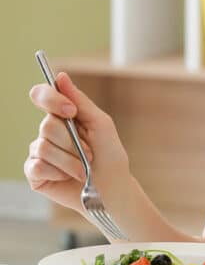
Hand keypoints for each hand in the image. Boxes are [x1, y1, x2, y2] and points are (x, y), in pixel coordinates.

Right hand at [25, 72, 129, 214]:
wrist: (111, 187)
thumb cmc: (109, 154)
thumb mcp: (100, 123)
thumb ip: (80, 100)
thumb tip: (60, 76)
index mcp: (62, 115)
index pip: (42, 95)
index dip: (52, 100)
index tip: (71, 111)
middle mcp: (47, 131)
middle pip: (47, 125)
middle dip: (73, 142)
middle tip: (89, 153)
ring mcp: (39, 152)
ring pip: (44, 147)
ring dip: (70, 160)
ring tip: (84, 168)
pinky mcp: (34, 173)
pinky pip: (37, 166)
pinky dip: (59, 172)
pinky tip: (68, 177)